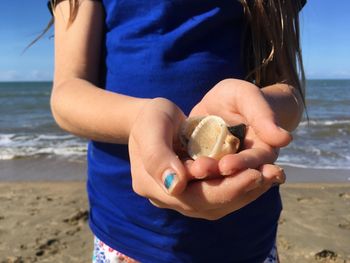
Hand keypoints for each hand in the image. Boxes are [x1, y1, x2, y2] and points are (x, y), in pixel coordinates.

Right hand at [128, 98, 284, 219]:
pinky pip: (219, 196)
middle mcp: (166, 197)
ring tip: (270, 176)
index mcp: (149, 184)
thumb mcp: (152, 127)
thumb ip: (157, 156)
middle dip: (239, 190)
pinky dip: (240, 187)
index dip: (223, 189)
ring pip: (216, 204)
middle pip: (206, 204)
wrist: (154, 119)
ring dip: (244, 191)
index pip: (189, 196)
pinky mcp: (195, 190)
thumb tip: (176, 185)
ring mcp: (181, 196)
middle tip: (268, 174)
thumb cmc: (152, 117)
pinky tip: (260, 176)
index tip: (253, 174)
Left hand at [189, 78, 291, 174]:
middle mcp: (242, 165)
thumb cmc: (238, 97)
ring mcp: (220, 169)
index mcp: (260, 151)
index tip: (226, 165)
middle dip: (217, 176)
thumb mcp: (248, 97)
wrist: (219, 105)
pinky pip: (195, 175)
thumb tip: (284, 139)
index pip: (255, 162)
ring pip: (213, 181)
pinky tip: (176, 172)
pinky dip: (187, 175)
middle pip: (233, 178)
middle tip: (200, 169)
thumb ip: (264, 114)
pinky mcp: (200, 168)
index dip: (242, 165)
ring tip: (187, 171)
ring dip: (201, 180)